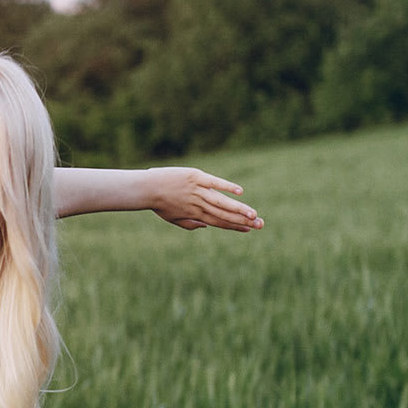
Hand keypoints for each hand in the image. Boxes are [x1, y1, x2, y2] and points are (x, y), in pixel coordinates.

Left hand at [146, 167, 262, 231]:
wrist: (146, 188)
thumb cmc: (159, 204)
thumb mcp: (173, 219)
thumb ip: (190, 224)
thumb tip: (206, 227)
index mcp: (195, 215)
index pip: (219, 223)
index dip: (235, 227)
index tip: (249, 230)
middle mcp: (199, 205)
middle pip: (225, 214)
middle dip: (244, 220)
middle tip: (261, 224)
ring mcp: (198, 191)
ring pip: (223, 202)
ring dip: (239, 209)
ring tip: (254, 215)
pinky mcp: (195, 177)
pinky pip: (214, 183)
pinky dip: (227, 187)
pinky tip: (239, 191)